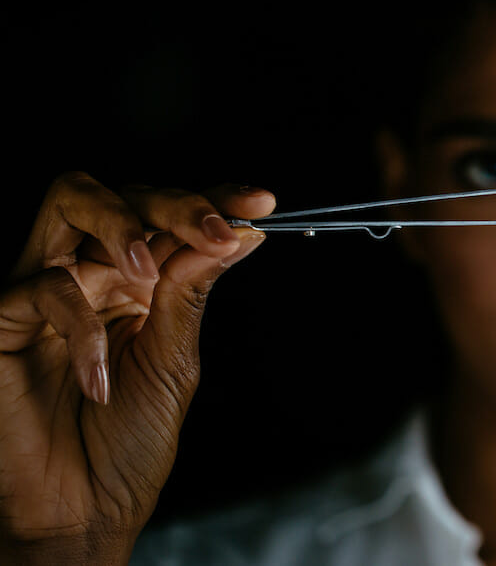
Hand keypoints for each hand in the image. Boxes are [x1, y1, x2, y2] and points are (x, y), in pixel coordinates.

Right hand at [0, 172, 273, 563]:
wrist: (81, 510)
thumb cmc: (127, 443)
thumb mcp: (174, 360)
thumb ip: (192, 291)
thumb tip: (240, 233)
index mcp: (140, 281)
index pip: (173, 219)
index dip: (216, 199)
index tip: (262, 204)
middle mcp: (92, 272)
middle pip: (124, 192)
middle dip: (175, 202)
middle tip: (214, 229)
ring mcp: (45, 288)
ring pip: (70, 201)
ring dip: (122, 224)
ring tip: (149, 273)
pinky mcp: (4, 317)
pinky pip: (44, 288)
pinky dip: (84, 328)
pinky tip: (101, 378)